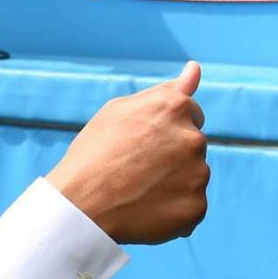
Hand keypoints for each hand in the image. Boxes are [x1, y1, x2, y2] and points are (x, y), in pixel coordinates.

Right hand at [47, 61, 209, 243]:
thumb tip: (195, 68)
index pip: (192, 112)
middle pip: (193, 144)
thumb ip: (165, 90)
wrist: (79, 205)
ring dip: (175, 181)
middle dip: (174, 153)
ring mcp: (197, 174)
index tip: (145, 140)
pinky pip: (192, 206)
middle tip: (138, 167)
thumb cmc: (94, 152)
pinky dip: (176, 209)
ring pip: (193, 175)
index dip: (166, 127)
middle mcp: (193, 138)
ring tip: (139, 190)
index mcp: (175, 107)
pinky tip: (148, 209)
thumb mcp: (122, 110)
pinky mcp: (196, 206)